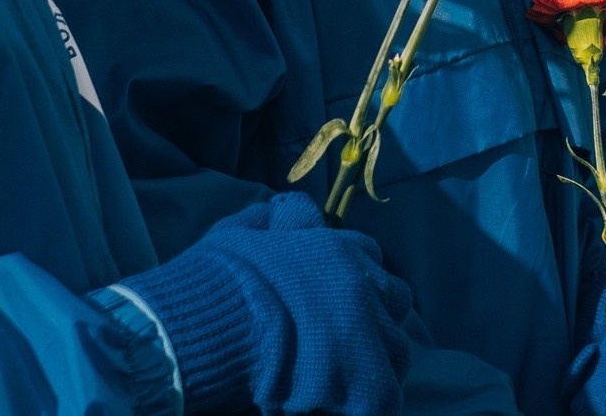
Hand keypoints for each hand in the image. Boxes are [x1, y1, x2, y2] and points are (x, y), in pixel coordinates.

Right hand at [112, 192, 412, 415]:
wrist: (208, 328)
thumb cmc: (219, 279)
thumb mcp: (240, 230)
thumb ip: (273, 218)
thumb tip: (285, 209)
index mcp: (337, 251)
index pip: (369, 256)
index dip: (353, 276)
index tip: (333, 297)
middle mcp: (363, 289)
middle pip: (394, 300)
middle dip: (376, 316)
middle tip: (345, 338)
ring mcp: (367, 337)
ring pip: (397, 350)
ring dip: (376, 360)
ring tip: (346, 377)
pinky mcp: (364, 385)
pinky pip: (383, 398)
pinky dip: (368, 401)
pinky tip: (342, 402)